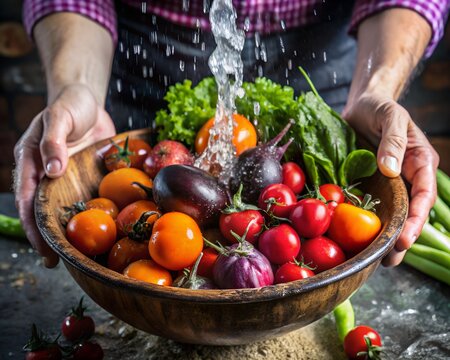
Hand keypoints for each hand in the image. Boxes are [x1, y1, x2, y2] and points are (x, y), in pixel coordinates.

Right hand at [14, 84, 115, 266]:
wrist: (87, 99)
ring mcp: (66, 177)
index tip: (42, 247)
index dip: (33, 225)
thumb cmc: (69, 104)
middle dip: (48, 236)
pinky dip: (89, 213)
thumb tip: (52, 171)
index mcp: (32, 161)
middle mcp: (46, 174)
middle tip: (58, 263)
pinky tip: (100, 230)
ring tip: (77, 256)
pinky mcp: (84, 176)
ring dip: (68, 230)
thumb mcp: (59, 118)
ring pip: (63, 208)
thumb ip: (53, 142)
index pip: (28, 200)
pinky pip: (85, 197)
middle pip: (44, 210)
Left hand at [342, 92, 438, 265]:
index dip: (417, 219)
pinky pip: (371, 207)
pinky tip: (359, 241)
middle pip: (410, 212)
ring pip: (392, 215)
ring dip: (386, 238)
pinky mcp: (371, 185)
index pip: (424, 195)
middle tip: (390, 258)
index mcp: (420, 162)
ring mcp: (389, 183)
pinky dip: (367, 224)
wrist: (361, 105)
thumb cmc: (379, 107)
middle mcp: (407, 177)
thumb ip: (393, 141)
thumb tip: (391, 169)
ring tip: (377, 260)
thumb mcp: (389, 116)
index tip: (405, 238)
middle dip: (403, 237)